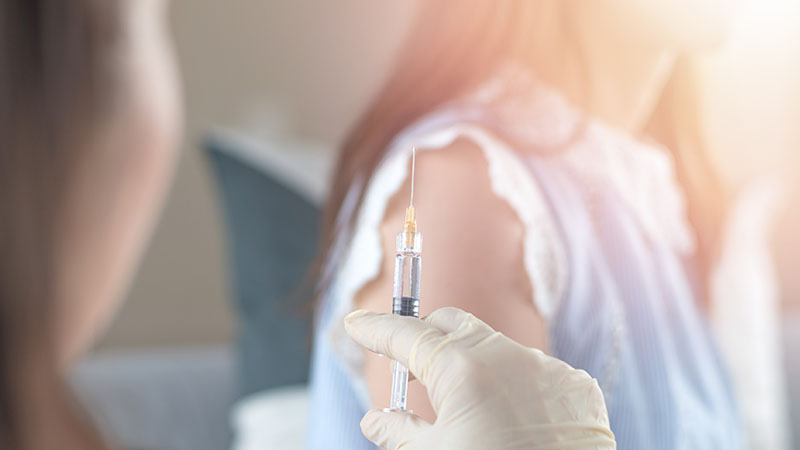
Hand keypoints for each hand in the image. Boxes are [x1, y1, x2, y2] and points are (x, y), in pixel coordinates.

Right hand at [344, 307, 615, 449]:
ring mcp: (545, 367)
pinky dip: (514, 384)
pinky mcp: (575, 384)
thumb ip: (398, 433)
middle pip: (450, 324)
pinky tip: (512, 419)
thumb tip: (375, 421)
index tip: (357, 325)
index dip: (375, 329)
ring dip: (472, 364)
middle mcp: (506, 355)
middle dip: (424, 336)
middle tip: (408, 366)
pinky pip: (534, 370)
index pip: (405, 334)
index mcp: (462, 369)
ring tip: (466, 406)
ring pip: (495, 346)